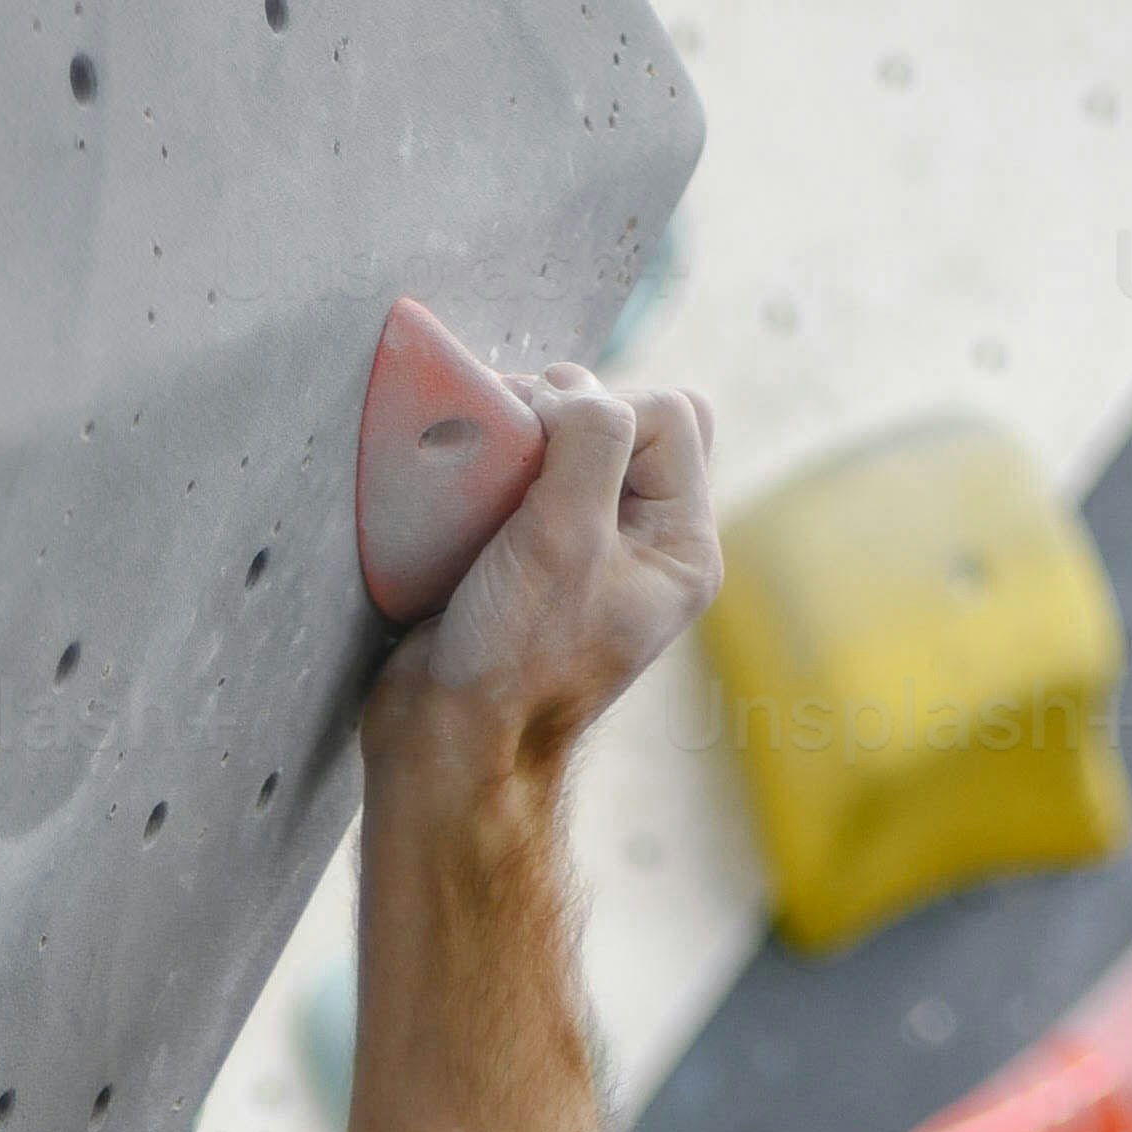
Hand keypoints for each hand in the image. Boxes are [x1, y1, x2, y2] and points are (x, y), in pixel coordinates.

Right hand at [368, 367, 718, 782]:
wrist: (449, 743)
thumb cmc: (516, 654)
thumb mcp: (565, 537)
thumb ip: (590, 442)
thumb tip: (572, 388)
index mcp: (682, 545)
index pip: (671, 415)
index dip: (602, 407)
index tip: (535, 439)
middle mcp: (647, 544)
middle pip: (635, 419)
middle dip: (570, 408)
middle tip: (510, 436)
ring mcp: (591, 550)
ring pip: (580, 443)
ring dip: (530, 431)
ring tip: (484, 452)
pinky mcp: (535, 557)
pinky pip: (534, 477)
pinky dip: (503, 464)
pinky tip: (469, 476)